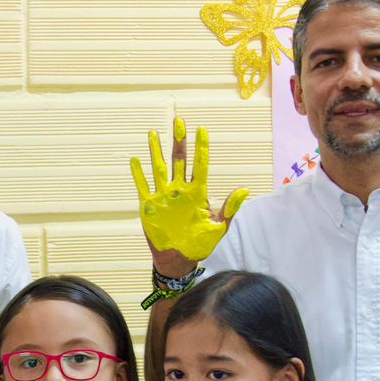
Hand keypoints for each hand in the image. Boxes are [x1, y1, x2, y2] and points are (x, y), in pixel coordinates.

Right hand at [130, 118, 247, 265]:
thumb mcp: (219, 227)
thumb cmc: (199, 245)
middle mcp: (180, 190)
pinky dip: (139, 174)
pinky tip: (136, 159)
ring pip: (159, 168)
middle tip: (179, 120)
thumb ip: (229, 208)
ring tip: (153, 133)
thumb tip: (244, 189)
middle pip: (179, 160)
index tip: (202, 130)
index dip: (201, 148)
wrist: (178, 260)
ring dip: (156, 151)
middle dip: (179, 141)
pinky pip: (143, 186)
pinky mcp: (149, 206)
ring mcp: (163, 196)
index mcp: (198, 193)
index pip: (200, 165)